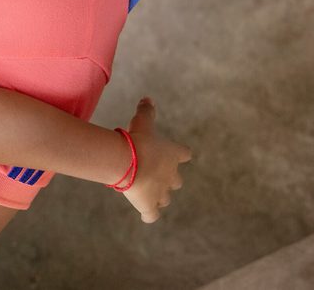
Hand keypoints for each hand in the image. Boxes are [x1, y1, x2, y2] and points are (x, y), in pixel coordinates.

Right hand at [122, 98, 191, 222]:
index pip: (184, 154)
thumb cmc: (138, 140)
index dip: (180, 154)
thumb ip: (147, 111)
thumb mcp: (143, 121)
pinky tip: (146, 214)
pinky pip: (152, 215)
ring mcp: (161, 193)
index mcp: (173, 155)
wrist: (129, 162)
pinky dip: (150, 215)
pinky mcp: (150, 206)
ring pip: (165, 198)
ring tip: (148, 193)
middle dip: (169, 180)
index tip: (178, 154)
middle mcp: (171, 176)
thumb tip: (148, 98)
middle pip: (177, 181)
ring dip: (159, 196)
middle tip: (154, 174)